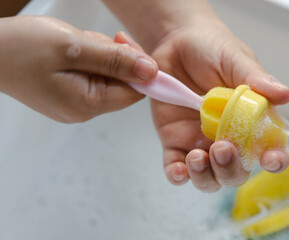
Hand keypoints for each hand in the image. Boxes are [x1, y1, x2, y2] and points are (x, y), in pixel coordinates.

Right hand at [0, 16, 157, 121]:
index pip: (135, 92)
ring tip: (73, 46)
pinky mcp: (70, 94)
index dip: (138, 68)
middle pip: (123, 84)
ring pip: (109, 77)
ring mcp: (75, 104)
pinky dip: (89, 59)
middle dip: (114, 58)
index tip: (125, 44)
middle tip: (91, 41)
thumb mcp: (74, 48)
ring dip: (100, 55)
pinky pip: (93, 76)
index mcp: (87, 104)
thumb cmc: (20, 48)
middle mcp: (83, 110)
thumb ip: (115, 60)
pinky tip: (70, 52)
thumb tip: (151, 71)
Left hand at [149, 17, 288, 191]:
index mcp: (251, 120)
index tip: (271, 159)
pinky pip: (175, 167)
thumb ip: (256, 79)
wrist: (175, 42)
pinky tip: (178, 169)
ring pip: (208, 177)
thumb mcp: (235, 59)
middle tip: (222, 148)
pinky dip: (177, 175)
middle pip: (237, 171)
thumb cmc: (212, 48)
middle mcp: (228, 137)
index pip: (270, 147)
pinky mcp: (174, 141)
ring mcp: (200, 142)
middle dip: (231, 169)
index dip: (275, 159)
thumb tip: (286, 95)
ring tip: (197, 156)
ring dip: (205, 176)